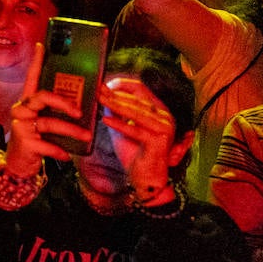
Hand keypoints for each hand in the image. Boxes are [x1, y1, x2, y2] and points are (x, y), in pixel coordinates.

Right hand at [6, 43, 86, 175]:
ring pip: (49, 123)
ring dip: (71, 131)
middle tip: (80, 111)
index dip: (36, 62)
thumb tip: (85, 107)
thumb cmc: (37, 140)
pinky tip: (68, 156)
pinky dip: (60, 151)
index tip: (42, 46)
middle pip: (42, 97)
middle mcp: (21, 110)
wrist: (20, 165)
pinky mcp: (25, 142)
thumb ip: (56, 113)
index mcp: (28, 102)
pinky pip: (47, 145)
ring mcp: (21, 126)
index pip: (32, 78)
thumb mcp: (45, 123)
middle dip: (64, 103)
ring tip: (87, 137)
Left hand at [99, 77, 179, 203]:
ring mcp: (165, 128)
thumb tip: (103, 95)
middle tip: (97, 89)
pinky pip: (136, 130)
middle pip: (137, 99)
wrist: (144, 177)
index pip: (140, 90)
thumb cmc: (134, 152)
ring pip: (136, 112)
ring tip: (100, 99)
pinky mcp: (159, 141)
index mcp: (158, 110)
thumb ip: (115, 111)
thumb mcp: (121, 127)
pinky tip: (105, 120)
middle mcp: (165, 116)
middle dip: (115, 94)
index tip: (103, 84)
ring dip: (116, 105)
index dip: (122, 85)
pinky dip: (120, 124)